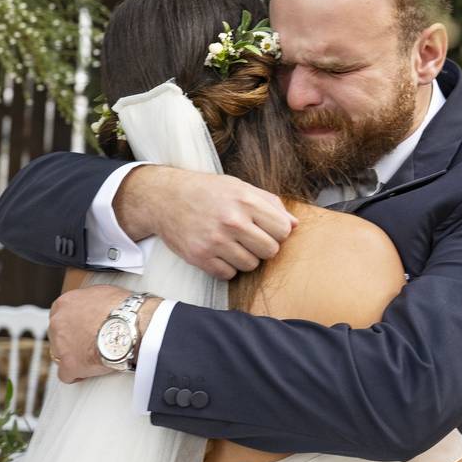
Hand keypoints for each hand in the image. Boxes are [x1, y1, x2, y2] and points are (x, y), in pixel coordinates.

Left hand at [49, 285, 160, 383]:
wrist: (131, 327)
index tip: (85, 325)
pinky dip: (78, 373)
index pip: (62, 314)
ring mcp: (60, 345)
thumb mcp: (106, 293)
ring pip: (60, 353)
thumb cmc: (125, 309)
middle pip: (59, 334)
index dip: (76, 321)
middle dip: (73, 338)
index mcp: (66, 303)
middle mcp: (58, 323)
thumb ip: (92, 300)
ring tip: (95, 355)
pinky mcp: (69, 365)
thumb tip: (97, 305)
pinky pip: (67, 374)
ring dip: (75, 355)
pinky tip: (91, 369)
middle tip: (92, 339)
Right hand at [114, 165, 298, 278]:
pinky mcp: (199, 257)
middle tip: (251, 238)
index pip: (283, 230)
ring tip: (234, 244)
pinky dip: (227, 267)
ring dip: (246, 258)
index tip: (267, 229)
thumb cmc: (208, 191)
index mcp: (245, 201)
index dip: (279, 232)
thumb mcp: (241, 187)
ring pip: (251, 265)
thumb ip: (270, 204)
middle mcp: (231, 221)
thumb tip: (295, 225)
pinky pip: (228, 274)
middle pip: (270, 251)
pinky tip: (219, 252)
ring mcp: (214, 240)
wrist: (165, 197)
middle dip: (264, 247)